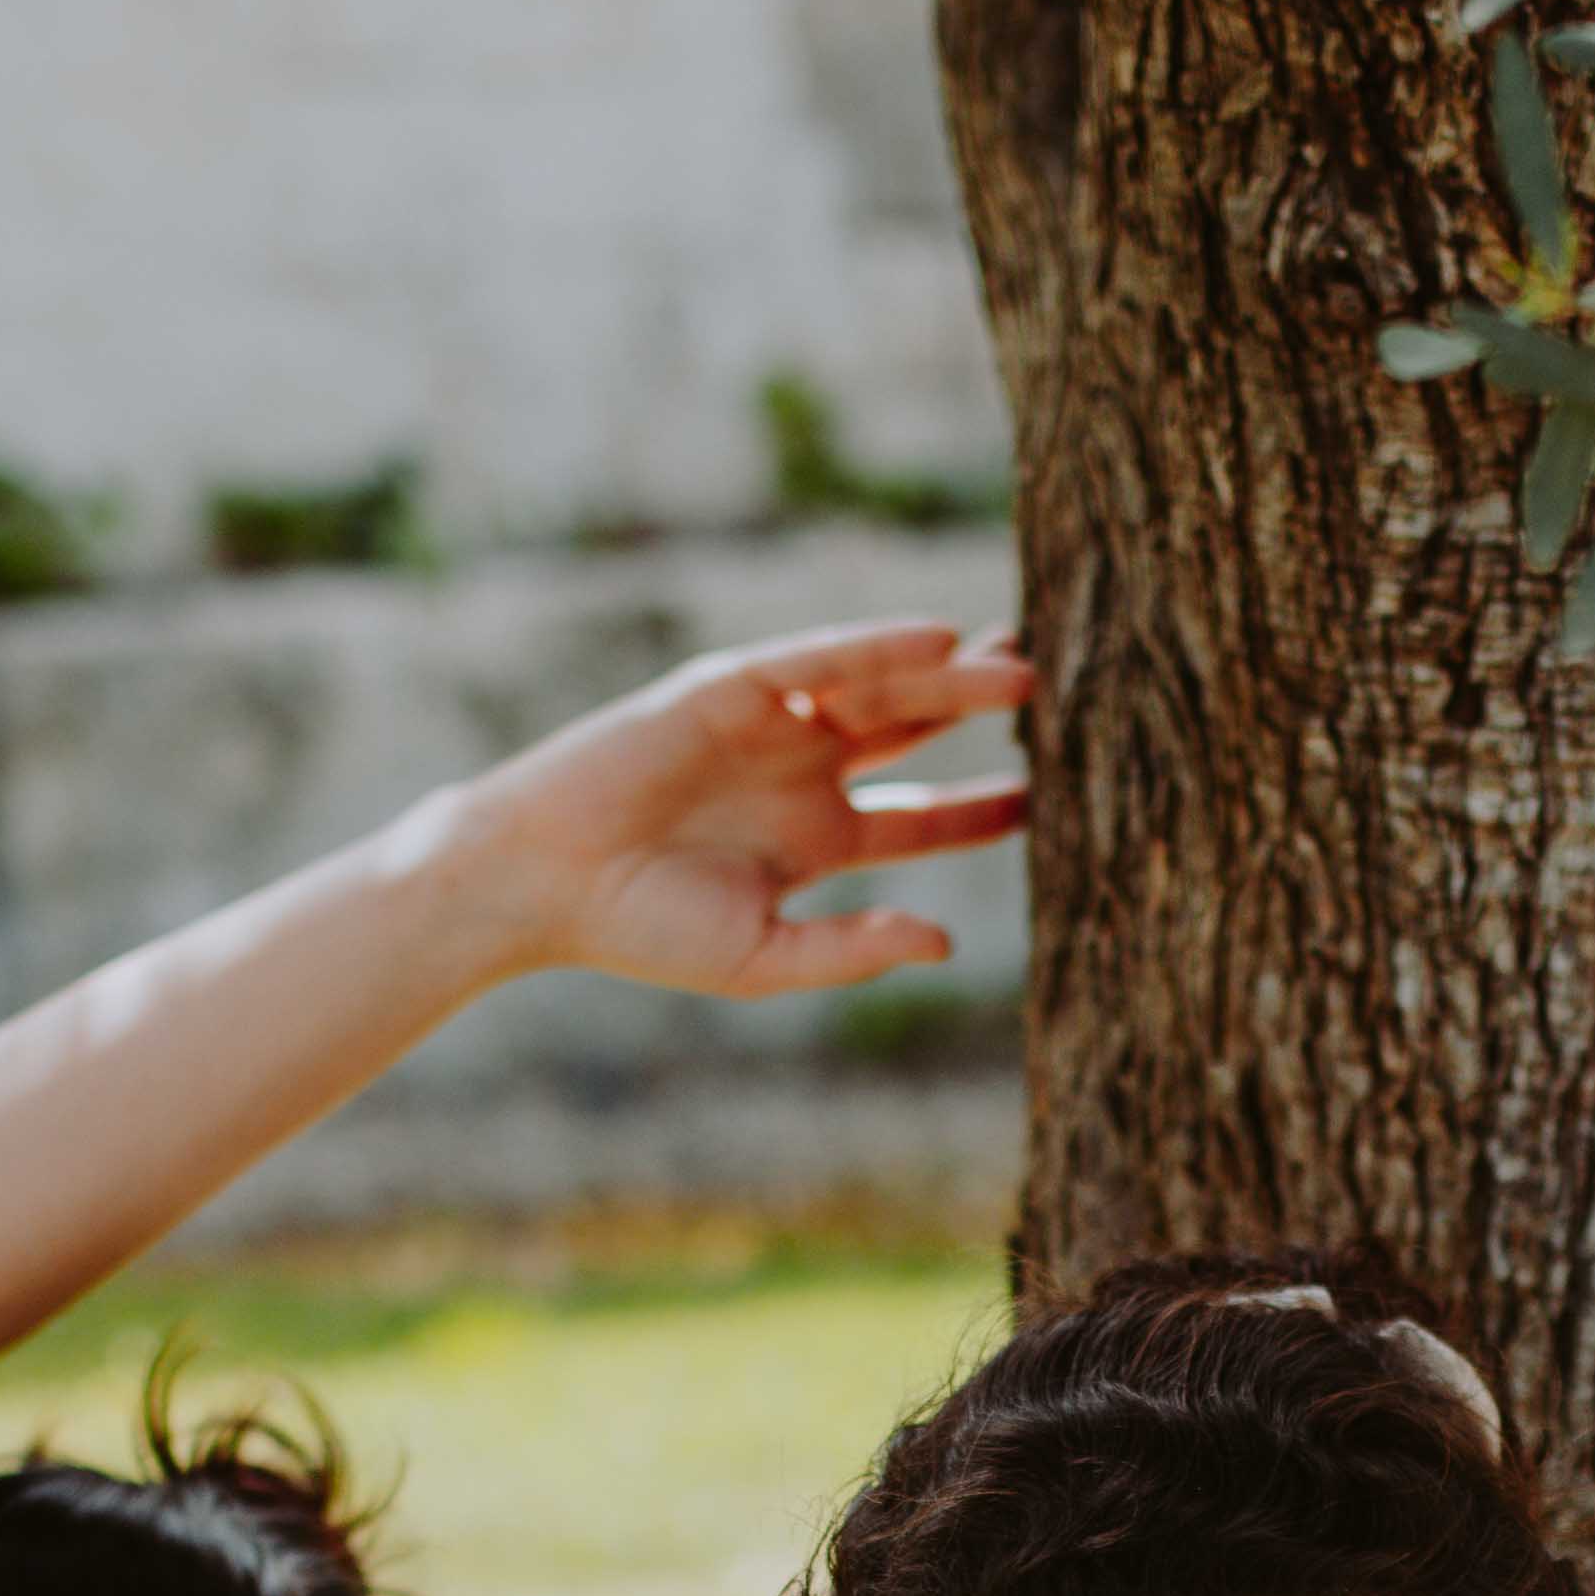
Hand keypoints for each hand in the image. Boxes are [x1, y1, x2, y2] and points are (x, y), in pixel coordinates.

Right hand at [422, 617, 1030, 1005]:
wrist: (540, 882)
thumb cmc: (637, 929)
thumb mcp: (760, 958)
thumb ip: (852, 950)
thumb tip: (947, 942)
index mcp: (813, 840)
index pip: (919, 815)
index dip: (982, 808)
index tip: (1046, 799)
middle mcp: (799, 773)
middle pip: (913, 731)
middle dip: (977, 711)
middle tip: (1055, 693)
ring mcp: (765, 726)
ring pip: (877, 688)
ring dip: (945, 673)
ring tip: (1018, 661)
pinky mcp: (725, 689)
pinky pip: (815, 660)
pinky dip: (872, 646)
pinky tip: (935, 638)